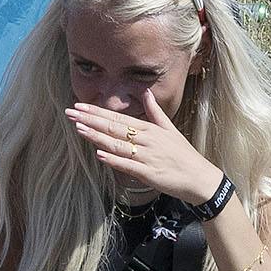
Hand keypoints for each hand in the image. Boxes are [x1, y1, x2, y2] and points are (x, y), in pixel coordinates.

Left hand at [63, 98, 222, 212]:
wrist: (200, 178)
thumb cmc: (183, 154)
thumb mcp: (170, 129)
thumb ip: (155, 111)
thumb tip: (146, 92)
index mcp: (149, 129)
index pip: (118, 117)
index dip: (97, 112)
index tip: (79, 106)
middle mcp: (146, 140)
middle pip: (114, 128)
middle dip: (90, 120)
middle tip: (70, 113)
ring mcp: (147, 156)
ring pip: (118, 145)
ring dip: (97, 137)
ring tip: (79, 129)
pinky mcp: (149, 173)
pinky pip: (128, 165)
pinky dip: (114, 160)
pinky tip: (99, 154)